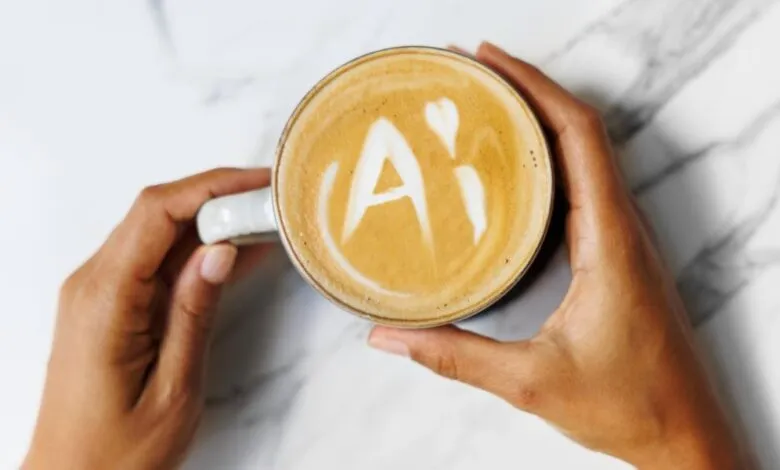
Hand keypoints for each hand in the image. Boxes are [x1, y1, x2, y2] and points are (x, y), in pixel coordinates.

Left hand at [23, 169, 270, 469]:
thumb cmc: (117, 452)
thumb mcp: (172, 388)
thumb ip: (194, 312)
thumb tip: (221, 249)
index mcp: (104, 299)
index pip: (156, 214)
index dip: (211, 186)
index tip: (258, 182)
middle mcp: (93, 284)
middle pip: (157, 214)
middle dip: (217, 197)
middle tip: (272, 199)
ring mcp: (100, 292)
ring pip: (159, 234)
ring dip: (211, 222)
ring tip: (264, 221)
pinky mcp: (112, 305)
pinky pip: (157, 262)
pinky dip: (198, 252)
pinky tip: (237, 253)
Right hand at [368, 43, 745, 468]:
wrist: (684, 435)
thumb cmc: (626, 406)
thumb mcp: (529, 382)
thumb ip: (454, 357)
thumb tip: (389, 336)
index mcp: (608, 242)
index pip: (578, 137)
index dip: (534, 89)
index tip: (489, 62)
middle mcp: (621, 229)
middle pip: (582, 132)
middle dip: (529, 91)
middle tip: (474, 76)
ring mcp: (622, 239)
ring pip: (586, 155)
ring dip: (541, 120)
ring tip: (488, 107)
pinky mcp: (616, 254)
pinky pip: (584, 186)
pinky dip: (550, 159)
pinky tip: (515, 169)